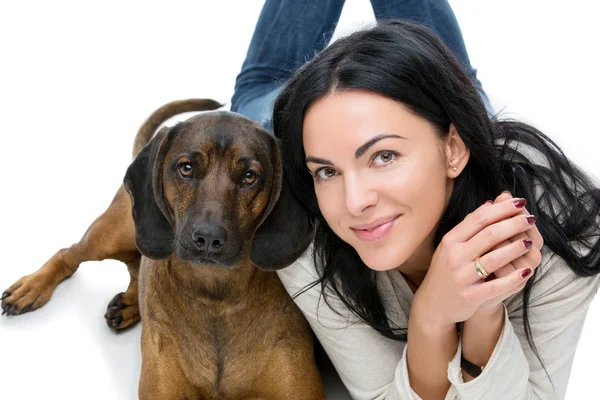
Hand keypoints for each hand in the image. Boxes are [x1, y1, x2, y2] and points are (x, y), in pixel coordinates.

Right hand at [411, 197, 537, 328]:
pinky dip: (514, 278)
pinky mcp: (470, 296)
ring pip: (495, 258)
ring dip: (516, 248)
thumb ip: (470, 225)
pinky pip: (497, 286)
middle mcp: (454, 256)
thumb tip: (492, 203)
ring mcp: (462, 277)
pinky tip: (527, 271)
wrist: (433, 303)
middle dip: (514, 224)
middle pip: (489, 235)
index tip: (520, 202)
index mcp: (451, 241)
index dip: (502, 209)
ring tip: (530, 242)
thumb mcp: (452, 245)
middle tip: (531, 218)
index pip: (479, 218)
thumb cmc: (446, 270)